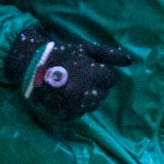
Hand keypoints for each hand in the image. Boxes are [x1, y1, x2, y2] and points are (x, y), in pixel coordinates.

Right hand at [4, 27, 132, 121]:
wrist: (33, 66)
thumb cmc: (63, 54)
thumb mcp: (87, 49)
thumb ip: (110, 55)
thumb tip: (130, 61)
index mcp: (93, 75)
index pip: (110, 79)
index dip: (102, 73)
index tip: (90, 68)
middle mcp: (85, 92)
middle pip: (103, 93)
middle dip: (96, 85)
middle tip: (82, 77)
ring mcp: (73, 105)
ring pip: (93, 105)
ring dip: (88, 97)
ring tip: (75, 86)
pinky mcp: (63, 113)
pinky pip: (78, 113)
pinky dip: (76, 106)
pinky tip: (67, 96)